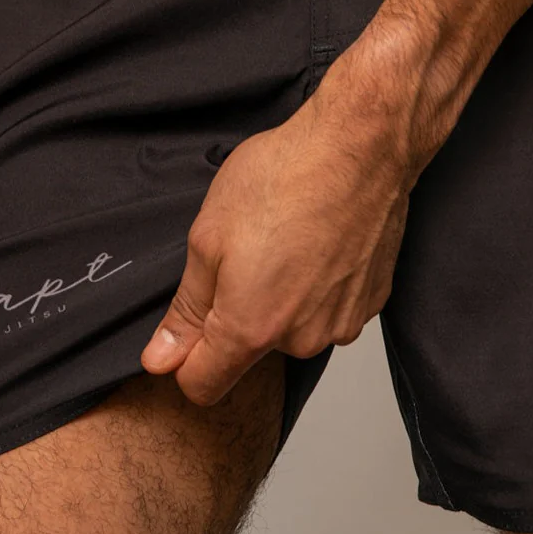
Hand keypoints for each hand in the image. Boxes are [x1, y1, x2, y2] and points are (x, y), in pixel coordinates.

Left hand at [140, 30, 431, 406]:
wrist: (361, 147)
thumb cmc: (285, 177)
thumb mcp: (208, 237)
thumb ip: (186, 309)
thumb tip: (162, 359)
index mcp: (251, 328)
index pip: (203, 386)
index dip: (184, 360)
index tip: (188, 325)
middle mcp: (300, 340)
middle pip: (248, 352)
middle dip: (235, 313)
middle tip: (243, 252)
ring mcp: (341, 324)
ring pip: (289, 330)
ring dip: (279, 298)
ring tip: (284, 241)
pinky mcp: (370, 304)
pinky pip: (325, 311)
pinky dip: (315, 287)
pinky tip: (314, 243)